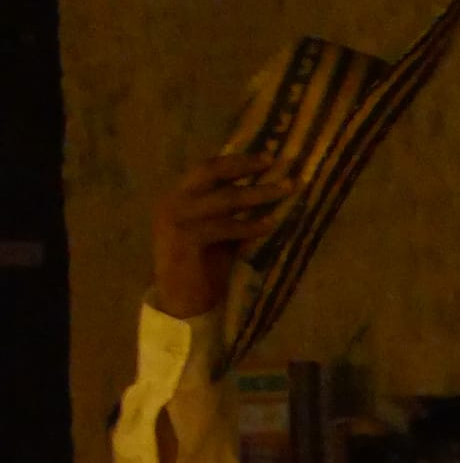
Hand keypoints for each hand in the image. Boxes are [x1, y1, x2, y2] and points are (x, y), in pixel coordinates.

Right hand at [151, 155, 291, 319]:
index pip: (209, 168)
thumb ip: (235, 218)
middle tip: (276, 163)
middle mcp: (173, 200)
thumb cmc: (202, 273)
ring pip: (223, 198)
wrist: (180, 305)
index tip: (267, 157)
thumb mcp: (221, 239)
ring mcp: (176, 218)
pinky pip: (224, 226)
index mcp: (179, 196)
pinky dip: (249, 225)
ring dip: (258, 194)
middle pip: (212, 170)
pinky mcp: (185, 238)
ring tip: (284, 190)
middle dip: (246, 165)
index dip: (238, 161)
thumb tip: (267, 200)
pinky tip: (270, 224)